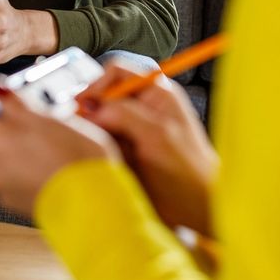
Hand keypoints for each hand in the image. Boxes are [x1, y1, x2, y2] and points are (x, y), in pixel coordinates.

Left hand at [0, 91, 119, 218]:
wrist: (95, 207)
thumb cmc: (77, 161)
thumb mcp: (51, 119)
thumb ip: (17, 103)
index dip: (5, 100)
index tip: (24, 101)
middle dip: (20, 129)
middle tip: (51, 129)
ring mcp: (4, 188)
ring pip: (10, 157)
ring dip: (26, 152)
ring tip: (57, 154)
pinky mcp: (16, 205)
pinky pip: (18, 179)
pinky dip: (31, 173)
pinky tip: (54, 172)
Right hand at [79, 64, 218, 235]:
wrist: (197, 206)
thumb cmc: (187, 170)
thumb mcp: (157, 135)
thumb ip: (126, 114)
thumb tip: (93, 107)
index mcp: (156, 92)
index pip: (117, 72)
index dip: (97, 85)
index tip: (82, 106)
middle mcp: (143, 106)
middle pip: (105, 96)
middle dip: (91, 111)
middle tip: (82, 129)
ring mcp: (133, 128)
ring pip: (101, 120)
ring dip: (93, 132)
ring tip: (93, 147)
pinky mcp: (127, 150)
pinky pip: (103, 141)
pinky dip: (97, 148)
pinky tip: (100, 159)